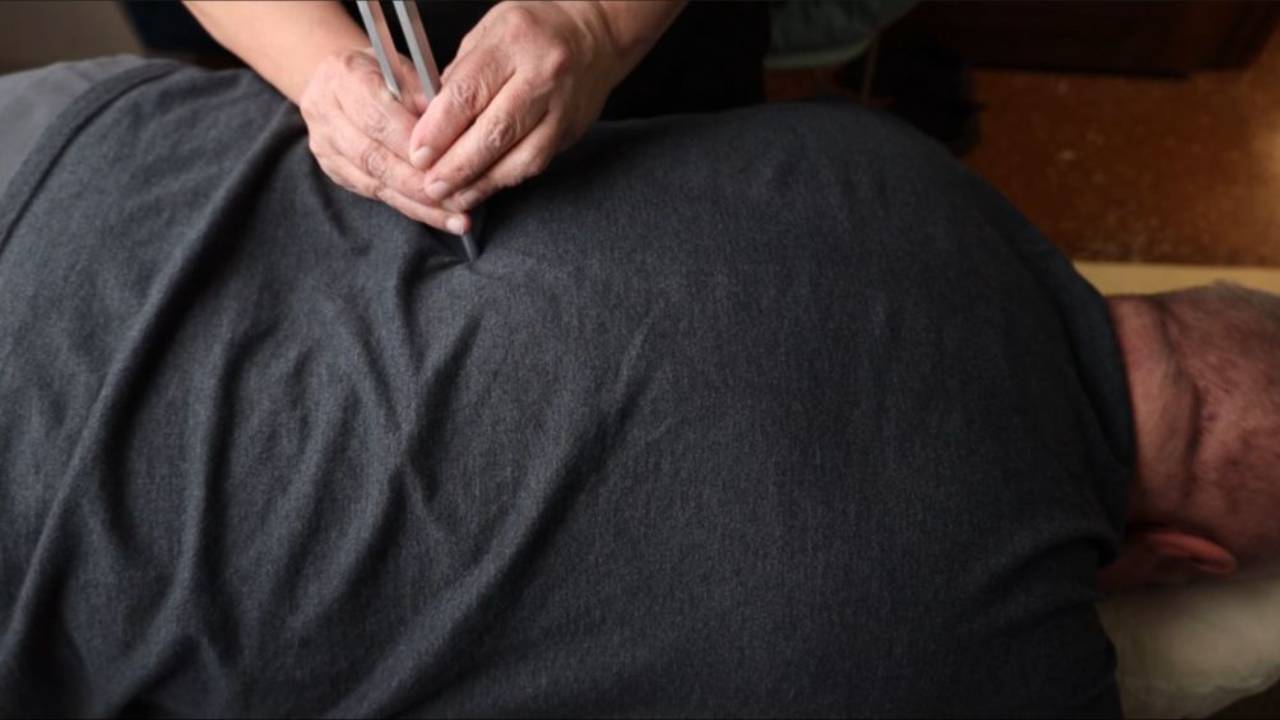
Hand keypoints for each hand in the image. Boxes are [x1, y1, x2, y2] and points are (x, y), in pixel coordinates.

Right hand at [300, 48, 470, 234]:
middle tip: (457, 200)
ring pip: (375, 182)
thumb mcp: (404, 68)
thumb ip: (424, 94)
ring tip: (456, 218)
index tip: (447, 162)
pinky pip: (375, 194)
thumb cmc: (382, 72)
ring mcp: (326, 145)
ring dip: (418, 204)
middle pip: (373, 156)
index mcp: (346, 77)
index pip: (378, 118)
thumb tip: (451, 124)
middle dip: (418, 183)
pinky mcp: (334, 170)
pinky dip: (410, 207)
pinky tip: (439, 216)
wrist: (338, 80)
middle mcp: (327, 112)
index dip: (412, 145)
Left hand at [409, 2, 626, 214]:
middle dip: (457, 166)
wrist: (595, 36)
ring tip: (452, 197)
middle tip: (430, 185)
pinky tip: (482, 187)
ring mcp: (562, 106)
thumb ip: (460, 74)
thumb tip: (431, 121)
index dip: (439, 130)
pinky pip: (535, 163)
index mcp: (514, 41)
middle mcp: (543, 75)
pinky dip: (504, 180)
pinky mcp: (570, 131)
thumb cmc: (534, 30)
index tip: (418, 153)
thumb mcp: (488, 31)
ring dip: (482, 182)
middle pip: (495, 131)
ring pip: (520, 157)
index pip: (469, 93)